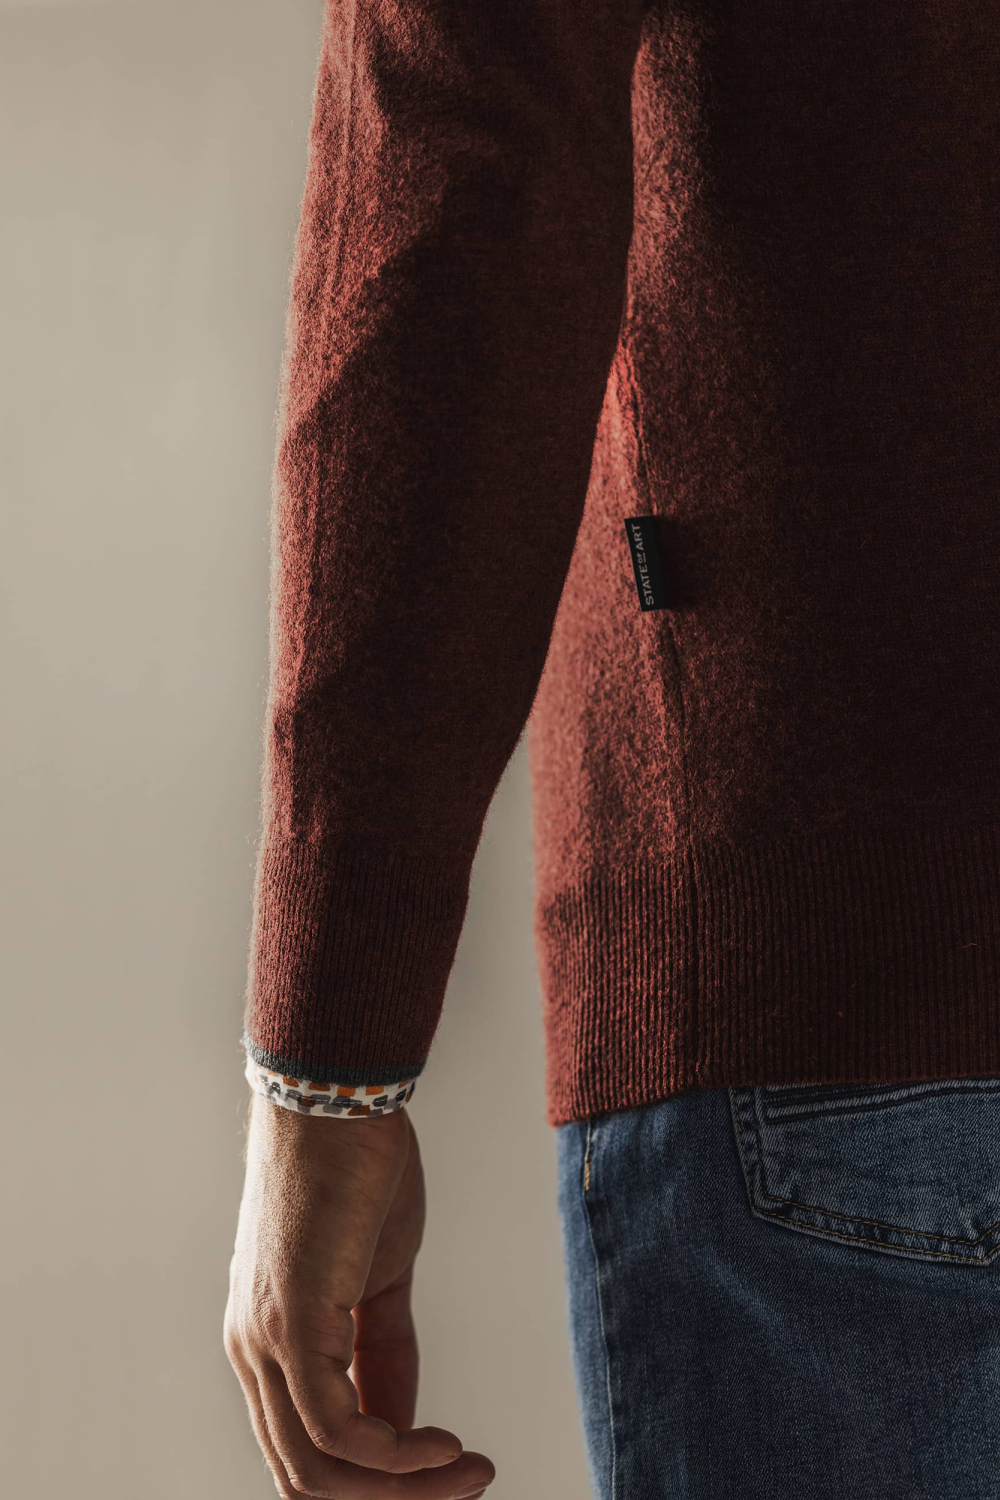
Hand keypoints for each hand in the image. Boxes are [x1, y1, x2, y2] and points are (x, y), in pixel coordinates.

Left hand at [224, 1091, 495, 1498]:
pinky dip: (394, 1456)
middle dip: (395, 1498)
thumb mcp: (381, 1278)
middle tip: (469, 1484)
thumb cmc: (358, 1170)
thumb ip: (384, 1354)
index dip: (379, 1480)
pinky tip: (444, 1445)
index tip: (450, 1472)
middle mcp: (252, 1351)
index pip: (308, 1449)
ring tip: (469, 1472)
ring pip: (318, 1468)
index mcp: (268, 1340)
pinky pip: (334, 1428)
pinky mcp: (288, 1324)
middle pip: (308, 1477)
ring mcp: (263, 1340)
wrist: (341, 1097)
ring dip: (404, 1487)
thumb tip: (405, 1426)